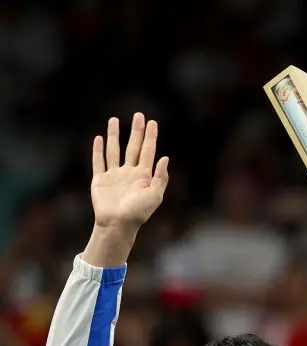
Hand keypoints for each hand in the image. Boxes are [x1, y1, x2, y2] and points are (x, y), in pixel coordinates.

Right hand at [91, 113, 168, 229]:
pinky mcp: (100, 180)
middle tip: (139, 115)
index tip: (153, 122)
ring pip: (114, 150)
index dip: (150, 137)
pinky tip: (99, 139)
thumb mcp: (155, 196)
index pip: (148, 152)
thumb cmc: (138, 213)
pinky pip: (99, 162)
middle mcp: (129, 173)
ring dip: (115, 135)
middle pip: (133, 147)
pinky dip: (98, 150)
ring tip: (114, 120)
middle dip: (136, 131)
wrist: (118, 224)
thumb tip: (165, 158)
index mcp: (143, 176)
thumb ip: (160, 177)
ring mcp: (114, 176)